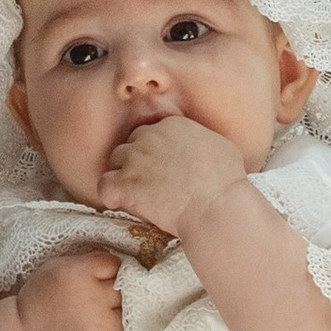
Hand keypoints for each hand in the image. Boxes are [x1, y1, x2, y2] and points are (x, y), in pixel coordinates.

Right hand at [13, 249, 124, 330]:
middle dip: (112, 296)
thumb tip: (123, 266)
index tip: (94, 283)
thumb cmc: (41, 303)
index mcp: (78, 273)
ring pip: (128, 315)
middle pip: (124, 290)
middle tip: (92, 306)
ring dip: (117, 319)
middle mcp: (92, 299)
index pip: (114, 265)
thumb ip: (86, 263)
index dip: (106, 274)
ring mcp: (102, 328)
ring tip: (94, 324)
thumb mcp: (55, 269)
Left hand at [100, 112, 245, 240]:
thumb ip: (201, 139)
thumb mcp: (220, 146)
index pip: (150, 133)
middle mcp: (149, 136)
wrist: (216, 206)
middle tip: (149, 183)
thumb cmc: (226, 181)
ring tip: (136, 194)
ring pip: (114, 162)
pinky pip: (104, 185)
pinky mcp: (125, 183)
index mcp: (171, 125)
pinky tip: (121, 203)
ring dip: (122, 176)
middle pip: (130, 145)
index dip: (153, 152)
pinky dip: (110, 195)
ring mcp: (135, 159)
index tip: (161, 168)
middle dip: (136, 162)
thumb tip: (202, 145)